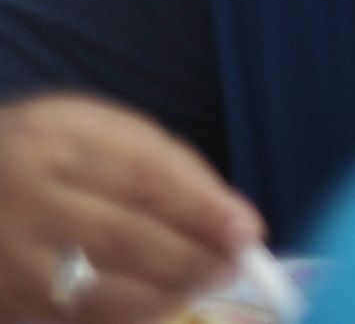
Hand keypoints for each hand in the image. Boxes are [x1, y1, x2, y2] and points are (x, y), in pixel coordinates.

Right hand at [0, 97, 259, 323]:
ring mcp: (7, 254)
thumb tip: (230, 217)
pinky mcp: (3, 298)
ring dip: (157, 297)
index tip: (247, 231)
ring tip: (197, 290)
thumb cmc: (48, 155)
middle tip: (230, 269)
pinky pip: (66, 319)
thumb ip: (166, 165)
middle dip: (186, 260)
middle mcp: (27, 197)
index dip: (201, 210)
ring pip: (90, 292)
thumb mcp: (102, 132)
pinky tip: (153, 309)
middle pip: (119, 237)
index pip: (143, 177)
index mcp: (60, 140)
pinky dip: (118, 319)